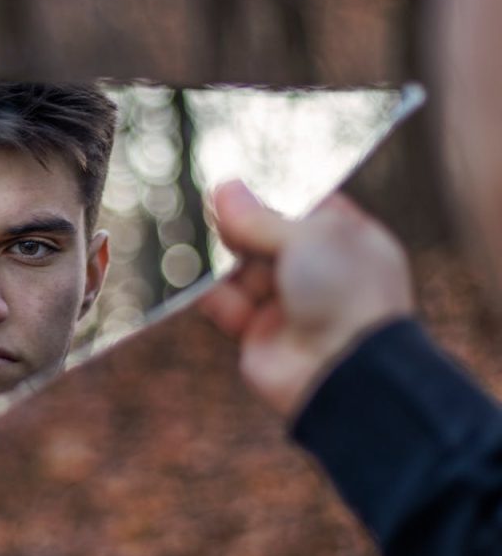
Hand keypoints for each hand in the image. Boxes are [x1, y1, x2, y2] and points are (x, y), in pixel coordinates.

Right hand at [199, 180, 415, 419]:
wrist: (343, 371)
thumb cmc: (347, 296)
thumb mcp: (307, 236)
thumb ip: (259, 217)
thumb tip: (225, 188)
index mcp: (348, 242)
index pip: (306, 208)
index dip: (274, 196)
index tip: (240, 183)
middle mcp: (320, 272)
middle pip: (266, 238)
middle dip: (242, 228)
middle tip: (217, 211)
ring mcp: (290, 304)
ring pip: (242, 271)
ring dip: (225, 263)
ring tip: (210, 250)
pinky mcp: (260, 333)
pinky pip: (228, 305)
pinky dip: (216, 297)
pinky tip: (207, 287)